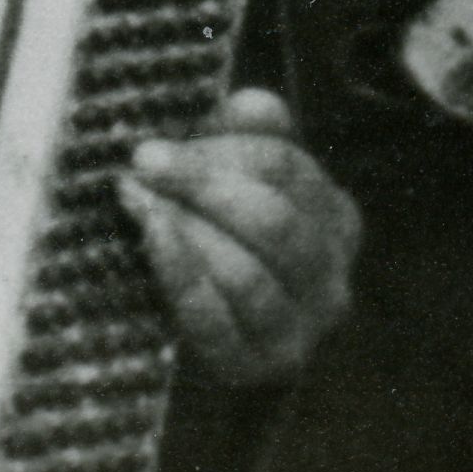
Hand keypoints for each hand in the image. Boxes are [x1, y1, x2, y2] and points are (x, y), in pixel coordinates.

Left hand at [118, 89, 358, 390]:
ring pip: (248, 275)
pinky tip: (150, 239)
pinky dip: (179, 275)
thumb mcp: (230, 173)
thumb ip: (244, 133)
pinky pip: (215, 321)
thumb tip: (253, 104)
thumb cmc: (211, 230)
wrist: (194, 333)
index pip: (287, 169)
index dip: (221, 149)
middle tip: (143, 164)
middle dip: (202, 186)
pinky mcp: (253, 367)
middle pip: (275, 222)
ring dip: (186, 231)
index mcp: (335, 220)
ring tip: (137, 203)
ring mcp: (298, 332)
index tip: (155, 144)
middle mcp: (330, 280)